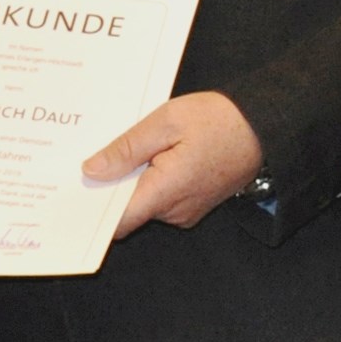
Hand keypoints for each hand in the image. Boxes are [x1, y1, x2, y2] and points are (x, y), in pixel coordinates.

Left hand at [84, 89, 264, 234]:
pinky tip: (157, 156)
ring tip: (138, 148)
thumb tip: (91, 170)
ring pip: (145, 203)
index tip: (73, 193)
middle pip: (127, 210)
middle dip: (113, 186)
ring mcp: (187, 211)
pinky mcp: (195, 205)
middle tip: (101, 154)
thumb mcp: (166, 122)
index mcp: (165, 192)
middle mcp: (175, 211)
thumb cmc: (220, 119)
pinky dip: (153, 181)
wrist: (267, 126)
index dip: (91, 211)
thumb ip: (126, 148)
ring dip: (135, 181)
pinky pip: (162, 199)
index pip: (116, 222)